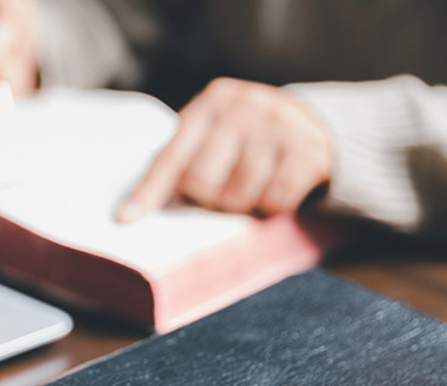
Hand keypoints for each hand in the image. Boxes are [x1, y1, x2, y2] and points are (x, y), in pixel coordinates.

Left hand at [116, 77, 332, 221]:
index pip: (170, 157)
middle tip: (224, 194)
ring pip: (237, 196)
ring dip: (243, 206)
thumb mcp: (217, 135)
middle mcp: (241, 108)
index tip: (125, 220)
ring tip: (254, 189)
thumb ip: (186, 160)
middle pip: (200, 182)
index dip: (147, 192)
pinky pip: (274, 201)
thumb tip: (137, 211)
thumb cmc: (250, 142)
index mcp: (210, 104)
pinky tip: (278, 192)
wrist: (321, 126)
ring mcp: (275, 126)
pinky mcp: (307, 150)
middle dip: (209, 200)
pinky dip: (273, 209)